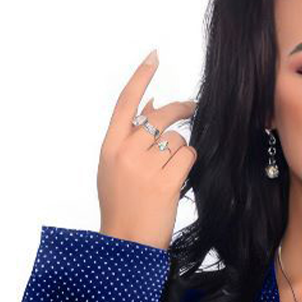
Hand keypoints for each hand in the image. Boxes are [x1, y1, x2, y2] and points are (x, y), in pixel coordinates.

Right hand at [97, 49, 197, 249]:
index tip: (154, 57)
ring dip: (180, 150)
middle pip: (160, 116)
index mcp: (109, 147)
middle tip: (192, 108)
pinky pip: (188, 156)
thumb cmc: (121, 206)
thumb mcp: (114, 169)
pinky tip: (178, 179)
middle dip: (180, 109)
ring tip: (169, 173)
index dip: (141, 78)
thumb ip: (129, 138)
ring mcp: (145, 167)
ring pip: (177, 138)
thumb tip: (151, 105)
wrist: (126, 244)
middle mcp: (126, 152)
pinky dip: (188, 164)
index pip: (126, 103)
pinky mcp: (166, 181)